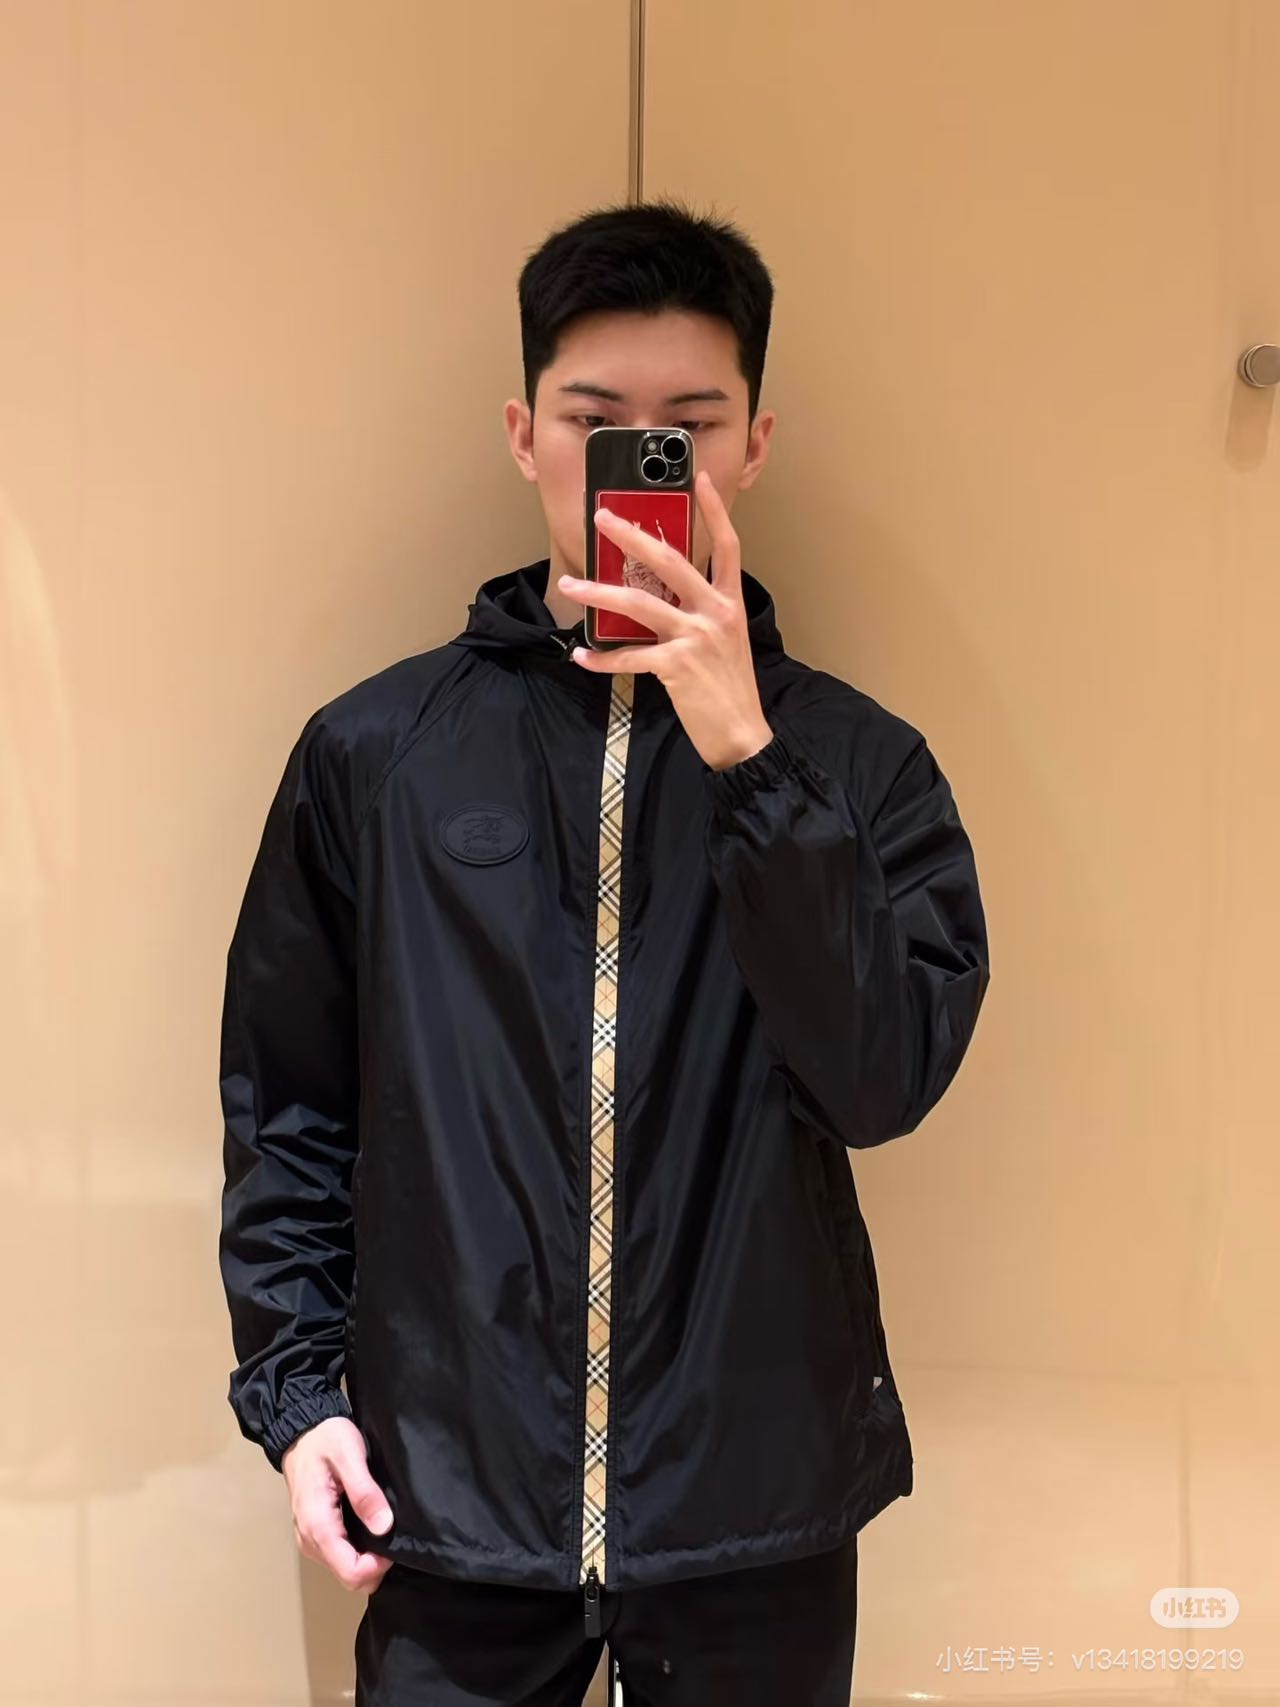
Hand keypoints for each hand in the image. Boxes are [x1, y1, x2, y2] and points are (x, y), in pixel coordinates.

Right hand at [282, 1416, 394, 1593]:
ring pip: (344, 1569)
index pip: (350, 1572)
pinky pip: (339, 1555)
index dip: (377, 1566)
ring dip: (366, 1558)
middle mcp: (309, 1540)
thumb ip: (365, 1492)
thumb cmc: (326, 1439)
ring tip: (382, 1527)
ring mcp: (310, 1539)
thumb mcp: (349, 1456)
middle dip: (374, 1565)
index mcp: (318, 1525)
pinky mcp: (315, 1534)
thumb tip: (384, 1527)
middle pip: (348, 1577)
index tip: (394, 1544)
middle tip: (392, 1535)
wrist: (302, 1431)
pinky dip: (357, 1550)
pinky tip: (369, 1527)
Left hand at [558, 469, 774, 772]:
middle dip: (632, 536)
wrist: (741, 732)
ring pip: (638, 604)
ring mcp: (696, 637)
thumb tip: (661, 596)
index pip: (726, 545)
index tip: (697, 479)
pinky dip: (602, 658)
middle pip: (671, 561)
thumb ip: (701, 612)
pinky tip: (581, 655)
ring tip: (570, 586)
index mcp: (729, 602)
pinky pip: (629, 656)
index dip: (713, 511)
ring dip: (598, 593)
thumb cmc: (730, 688)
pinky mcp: (678, 666)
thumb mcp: (726, 640)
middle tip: (603, 518)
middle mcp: (715, 612)